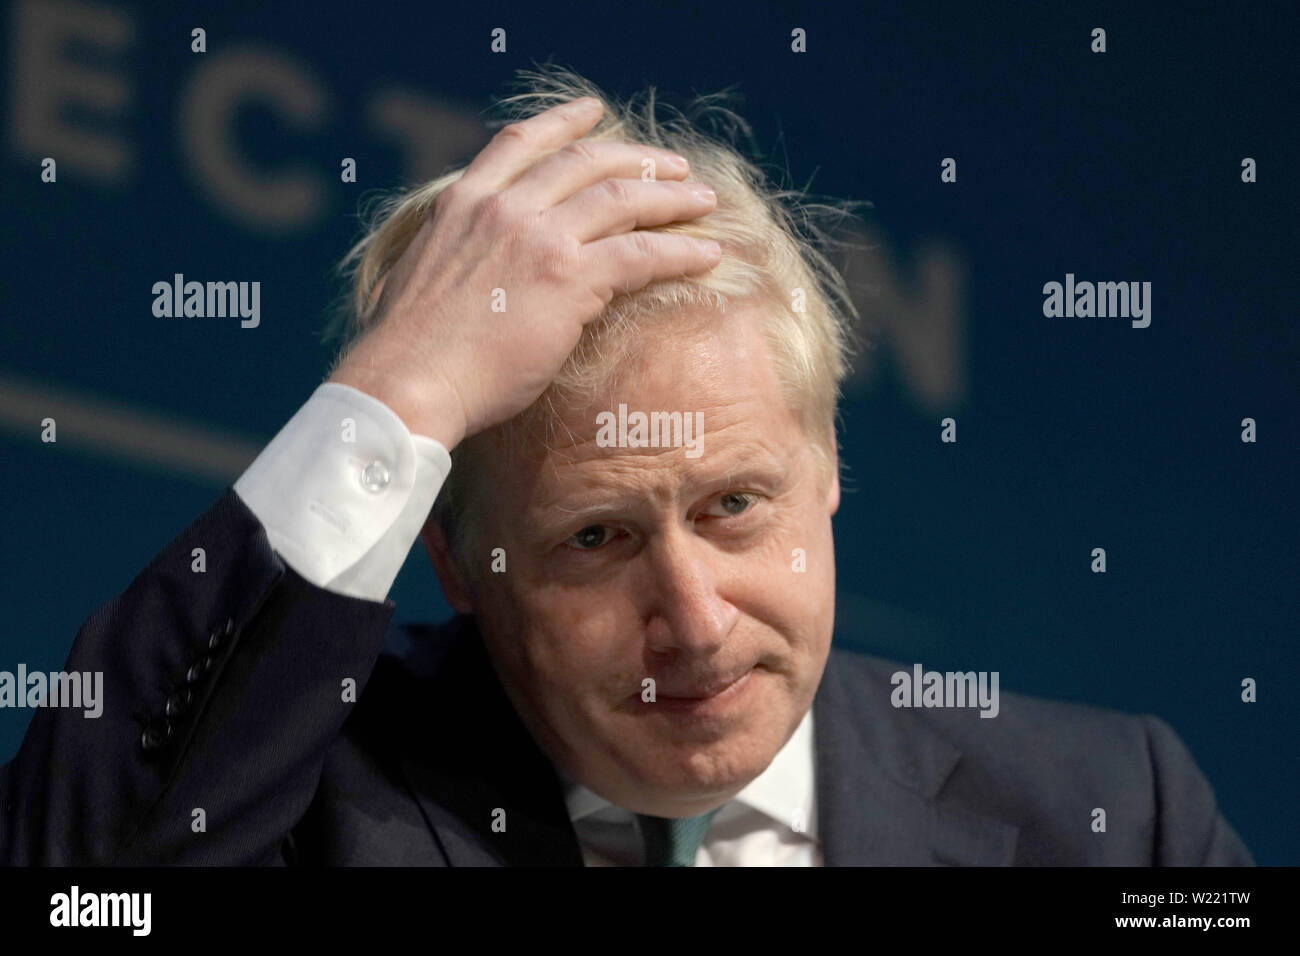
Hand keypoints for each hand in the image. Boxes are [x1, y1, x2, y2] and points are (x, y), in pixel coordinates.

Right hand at [328, 96, 720, 448]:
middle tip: (676, 168)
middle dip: (640, 160)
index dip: (563, 121)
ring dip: (673, 199)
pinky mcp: (569, 278)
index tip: (595, 111)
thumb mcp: (425, 275)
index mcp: (463, 202)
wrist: (407, 381)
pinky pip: (641, 254)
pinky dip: (681, 251)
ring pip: (623, 200)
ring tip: (705, 203)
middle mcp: (503, 207)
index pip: (520, 142)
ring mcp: (538, 238)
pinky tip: (707, 254)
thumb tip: (481, 270)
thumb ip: (461, 254)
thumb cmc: (411, 352)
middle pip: (587, 163)